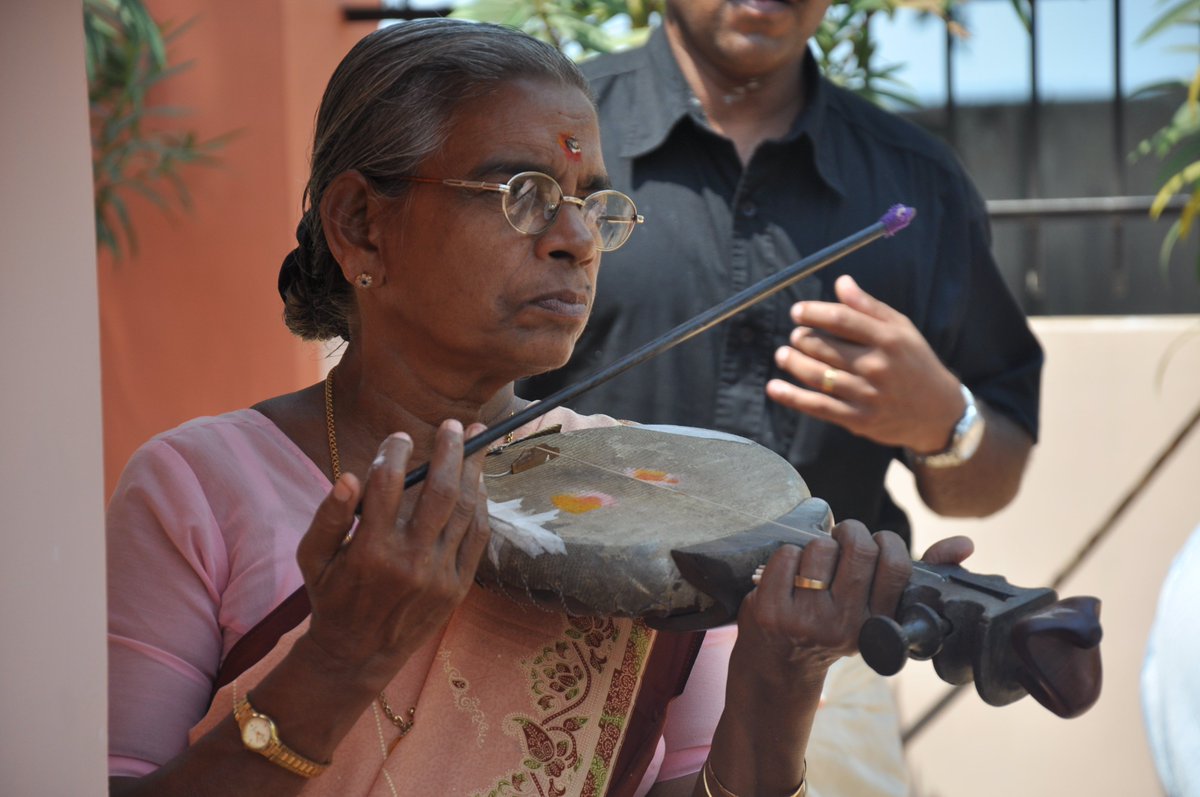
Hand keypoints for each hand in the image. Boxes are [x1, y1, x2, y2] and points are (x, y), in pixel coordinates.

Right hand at [295, 419, 490, 686]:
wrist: (358, 654)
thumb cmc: (331, 595)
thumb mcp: (313, 558)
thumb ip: (328, 516)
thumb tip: (348, 476)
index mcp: (370, 551)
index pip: (386, 485)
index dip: (394, 453)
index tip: (399, 437)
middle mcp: (409, 562)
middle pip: (440, 491)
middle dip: (451, 451)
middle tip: (456, 425)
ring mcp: (439, 576)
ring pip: (465, 510)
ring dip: (474, 471)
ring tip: (477, 442)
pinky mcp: (458, 587)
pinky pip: (476, 536)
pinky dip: (480, 505)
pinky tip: (478, 482)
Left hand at [734, 520, 913, 679]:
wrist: (779, 666)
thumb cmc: (823, 628)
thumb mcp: (861, 620)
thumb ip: (875, 588)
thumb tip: (879, 541)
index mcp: (874, 624)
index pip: (896, 568)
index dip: (888, 542)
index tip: (875, 542)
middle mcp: (844, 624)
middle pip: (860, 549)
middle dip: (851, 530)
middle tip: (842, 535)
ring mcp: (808, 619)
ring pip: (822, 547)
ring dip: (817, 545)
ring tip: (813, 563)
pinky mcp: (773, 611)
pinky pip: (788, 555)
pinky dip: (787, 555)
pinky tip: (788, 573)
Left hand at [766, 274, 963, 453]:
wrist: (938, 413)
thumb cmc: (915, 363)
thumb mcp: (901, 329)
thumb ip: (869, 307)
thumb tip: (841, 282)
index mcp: (888, 339)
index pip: (842, 319)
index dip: (814, 312)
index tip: (797, 311)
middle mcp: (876, 366)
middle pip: (825, 348)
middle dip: (802, 339)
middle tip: (795, 336)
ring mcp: (866, 394)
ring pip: (818, 376)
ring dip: (793, 363)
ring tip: (783, 354)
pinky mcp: (858, 419)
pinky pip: (818, 406)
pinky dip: (792, 397)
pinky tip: (774, 388)